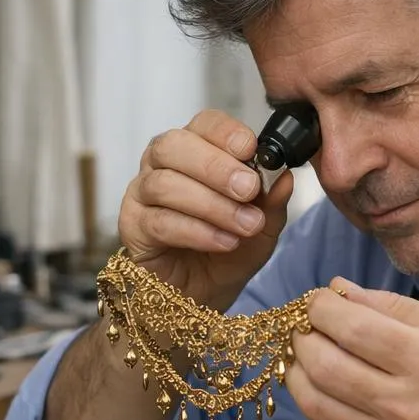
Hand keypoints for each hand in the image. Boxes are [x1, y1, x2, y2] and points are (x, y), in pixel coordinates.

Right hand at [119, 110, 294, 310]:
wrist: (204, 296)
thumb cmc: (229, 252)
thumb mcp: (262, 226)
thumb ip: (273, 201)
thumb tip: (286, 176)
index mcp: (195, 149)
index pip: (204, 123)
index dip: (226, 133)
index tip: (252, 151)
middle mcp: (162, 164)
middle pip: (174, 145)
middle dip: (215, 166)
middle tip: (248, 189)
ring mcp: (141, 194)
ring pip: (165, 184)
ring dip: (212, 204)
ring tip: (245, 225)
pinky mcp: (132, 227)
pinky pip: (159, 221)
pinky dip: (197, 231)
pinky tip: (224, 242)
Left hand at [285, 278, 418, 419]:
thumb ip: (393, 307)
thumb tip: (338, 289)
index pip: (353, 328)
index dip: (322, 308)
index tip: (318, 299)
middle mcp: (409, 409)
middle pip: (325, 365)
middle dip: (303, 336)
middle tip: (306, 325)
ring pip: (315, 401)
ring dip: (298, 370)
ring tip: (307, 353)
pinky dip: (315, 402)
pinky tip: (323, 385)